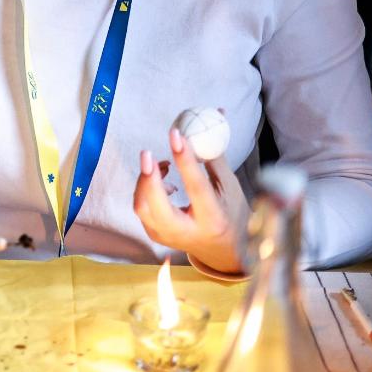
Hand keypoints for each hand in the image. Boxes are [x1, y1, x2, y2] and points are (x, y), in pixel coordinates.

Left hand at [133, 127, 249, 273]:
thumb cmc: (230, 212)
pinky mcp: (154, 234)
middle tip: (148, 152)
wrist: (224, 250)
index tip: (176, 135)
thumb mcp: (230, 187)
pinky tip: (161, 178)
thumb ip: (214, 158)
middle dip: (148, 178)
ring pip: (142, 207)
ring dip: (146, 180)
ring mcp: (166, 237)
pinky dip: (146, 188)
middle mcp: (187, 233)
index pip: (196, 188)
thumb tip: (211, 120)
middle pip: (156, 207)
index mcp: (213, 220)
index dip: (185, 160)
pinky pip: (142, 207)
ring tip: (163, 164)